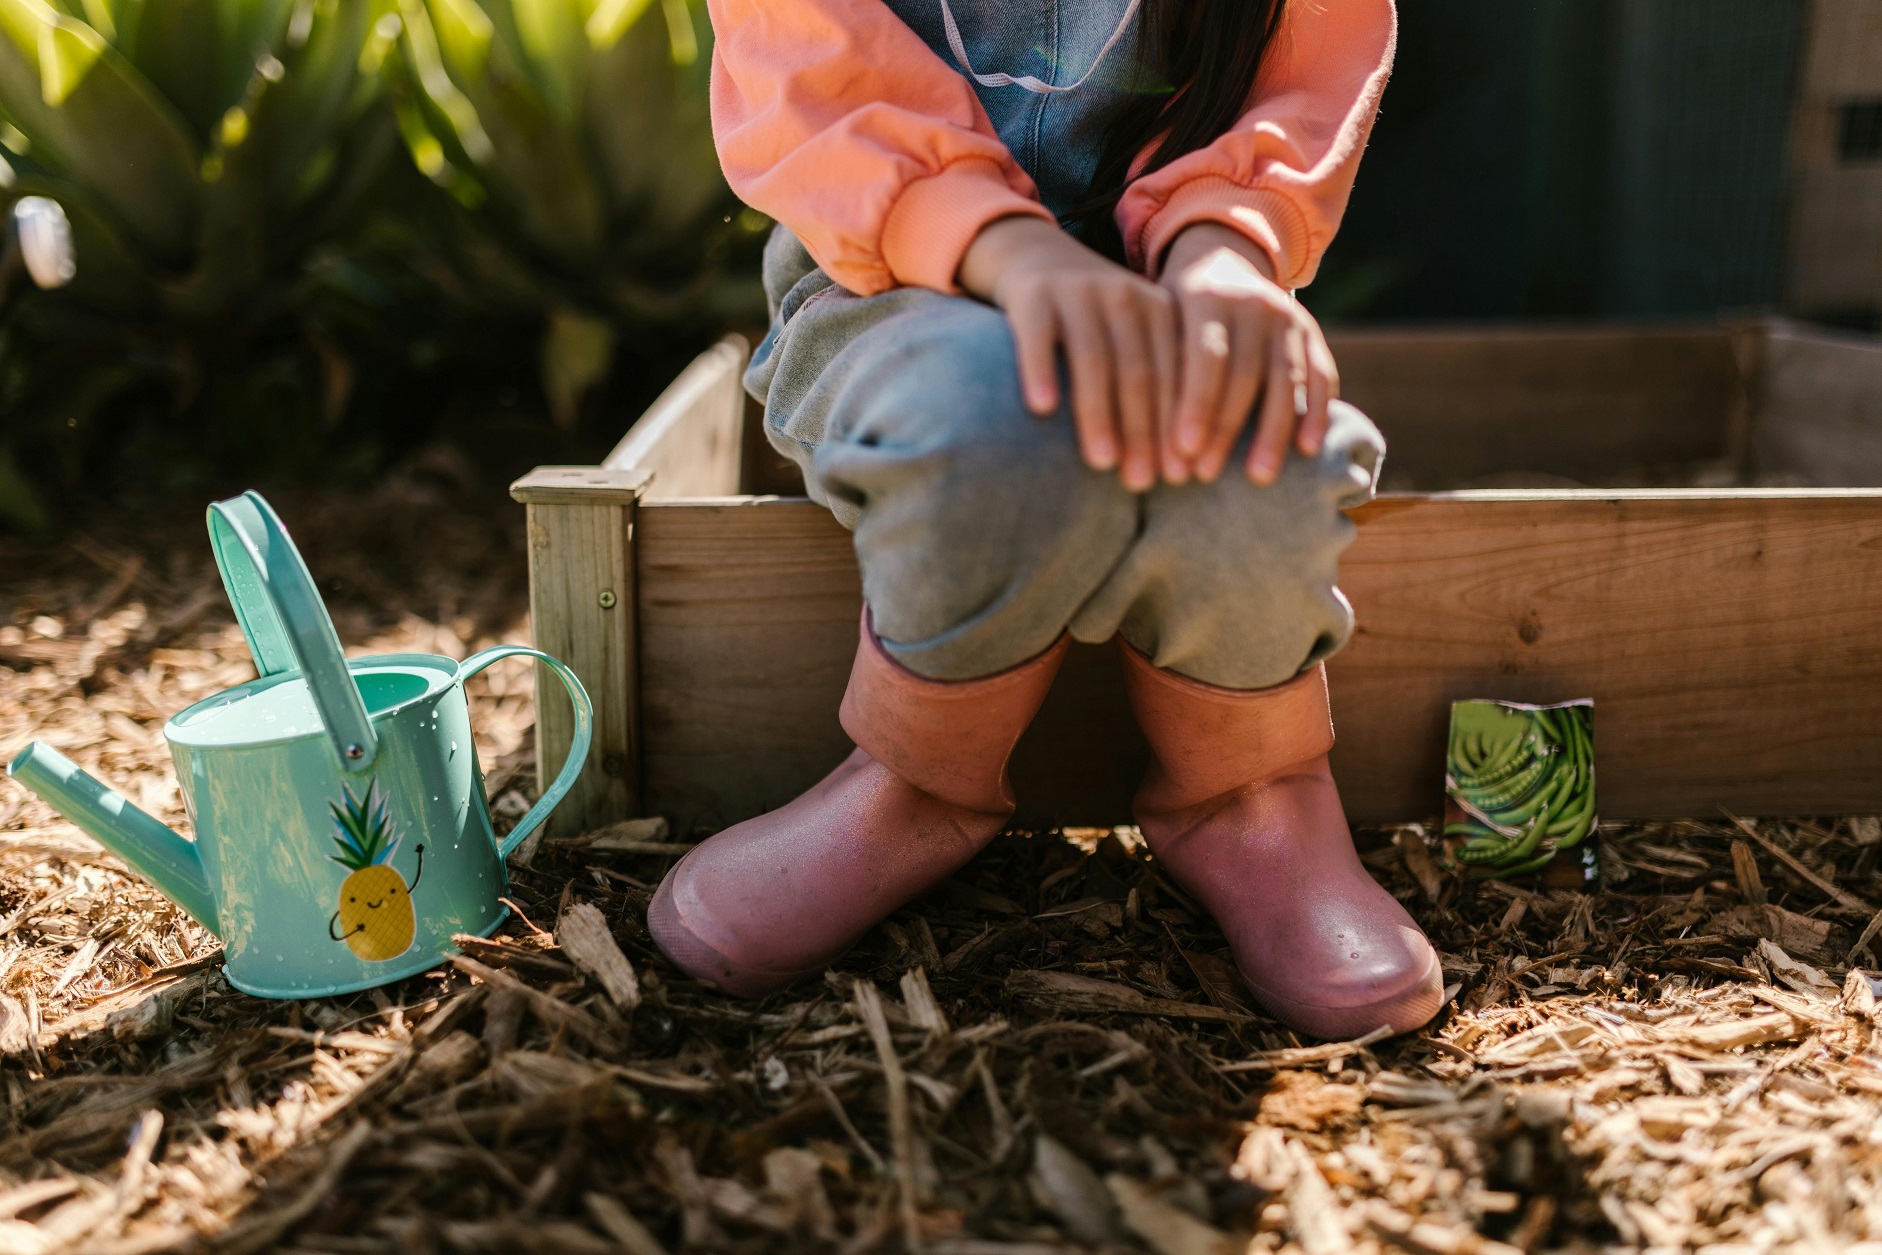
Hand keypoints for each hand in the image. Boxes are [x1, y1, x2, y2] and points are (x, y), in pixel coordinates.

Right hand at [959, 215, 1175, 491]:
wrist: (1034, 255)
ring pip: (1093, 359)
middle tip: (1141, 482)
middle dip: (1143, 431)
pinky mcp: (1032, 295)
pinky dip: (1041, 370)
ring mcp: (1076, 293)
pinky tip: (1042, 408)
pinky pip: (1038, 336)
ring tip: (1101, 462)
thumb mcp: (1133, 335)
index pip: (1174, 375)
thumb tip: (1181, 465)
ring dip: (1099, 414)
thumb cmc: (1092, 319)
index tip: (1177, 476)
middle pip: (1138, 371)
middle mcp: (1122, 296)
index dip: (1177, 427)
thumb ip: (1157, 380)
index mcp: (1158, 309)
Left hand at [1159, 222, 1338, 484]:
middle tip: (1204, 475)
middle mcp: (1252, 303)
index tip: (1182, 450)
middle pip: (1243, 374)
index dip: (1196, 403)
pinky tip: (1306, 449)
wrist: (1223, 260)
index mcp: (1206, 295)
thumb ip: (1150, 360)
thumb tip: (1123, 432)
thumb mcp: (1157, 316)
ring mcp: (1287, 317)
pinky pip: (1322, 375)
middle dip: (1225, 428)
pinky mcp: (1311, 334)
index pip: (1204, 355)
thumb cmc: (1174, 310)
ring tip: (1258, 478)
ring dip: (1272, 432)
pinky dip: (1318, 412)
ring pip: (1285, 379)